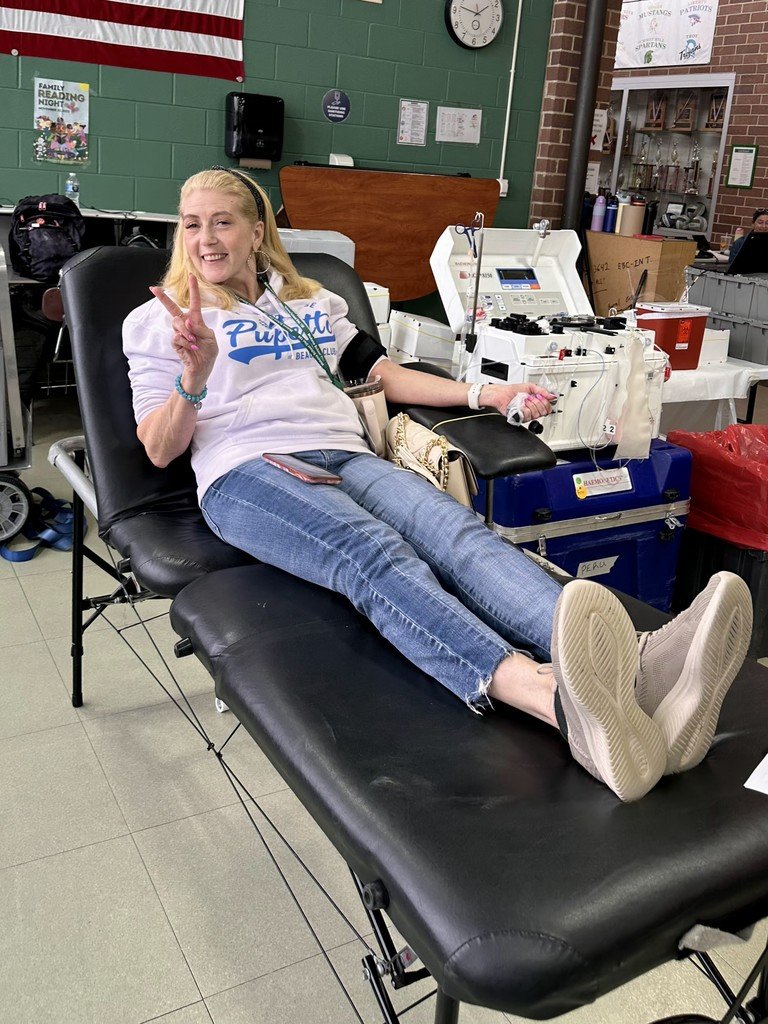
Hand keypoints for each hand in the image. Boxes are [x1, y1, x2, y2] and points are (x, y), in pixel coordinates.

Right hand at [150, 275, 216, 391]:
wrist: (202, 368)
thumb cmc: (208, 352)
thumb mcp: (211, 339)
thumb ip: (201, 328)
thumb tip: (188, 322)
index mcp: (196, 320)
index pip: (194, 302)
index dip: (193, 289)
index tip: (191, 276)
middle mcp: (186, 324)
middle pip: (172, 308)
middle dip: (163, 298)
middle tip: (153, 289)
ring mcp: (179, 333)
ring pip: (177, 324)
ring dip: (187, 332)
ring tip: (195, 342)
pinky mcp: (175, 343)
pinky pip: (177, 337)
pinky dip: (186, 343)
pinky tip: (192, 348)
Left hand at [479, 382, 556, 422]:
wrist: (502, 394)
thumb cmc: (513, 390)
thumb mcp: (530, 387)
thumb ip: (542, 391)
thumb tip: (552, 396)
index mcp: (536, 403)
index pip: (548, 408)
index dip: (545, 402)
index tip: (539, 396)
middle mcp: (532, 410)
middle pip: (542, 412)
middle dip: (536, 402)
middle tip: (530, 397)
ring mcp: (526, 415)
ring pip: (535, 414)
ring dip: (529, 405)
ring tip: (523, 400)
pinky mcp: (520, 418)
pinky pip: (527, 416)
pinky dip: (523, 409)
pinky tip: (520, 405)